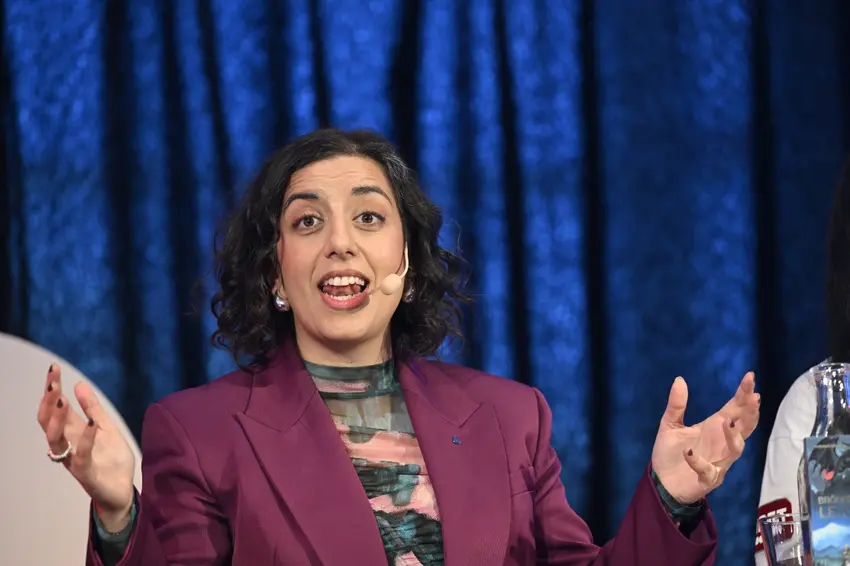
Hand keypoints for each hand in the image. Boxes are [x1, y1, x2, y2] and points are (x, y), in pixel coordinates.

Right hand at [36, 364, 135, 530]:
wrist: (122, 492)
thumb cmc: (111, 460)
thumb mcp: (107, 428)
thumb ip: (94, 409)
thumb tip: (79, 384)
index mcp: (72, 432)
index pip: (55, 408)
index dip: (52, 389)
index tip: (53, 369)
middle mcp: (68, 444)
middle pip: (48, 421)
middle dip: (48, 400)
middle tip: (52, 380)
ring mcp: (74, 459)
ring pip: (55, 440)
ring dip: (57, 419)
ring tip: (62, 399)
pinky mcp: (86, 474)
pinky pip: (81, 456)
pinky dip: (85, 440)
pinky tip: (90, 424)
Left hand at [651, 372, 759, 503]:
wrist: (661, 483)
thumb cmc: (671, 453)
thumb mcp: (670, 425)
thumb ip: (676, 405)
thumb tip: (679, 379)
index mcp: (714, 428)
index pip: (734, 409)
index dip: (744, 394)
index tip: (750, 377)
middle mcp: (721, 444)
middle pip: (744, 428)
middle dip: (750, 414)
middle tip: (754, 398)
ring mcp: (718, 462)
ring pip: (736, 450)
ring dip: (733, 436)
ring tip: (726, 422)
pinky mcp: (707, 480)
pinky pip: (708, 471)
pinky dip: (700, 462)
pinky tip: (689, 452)